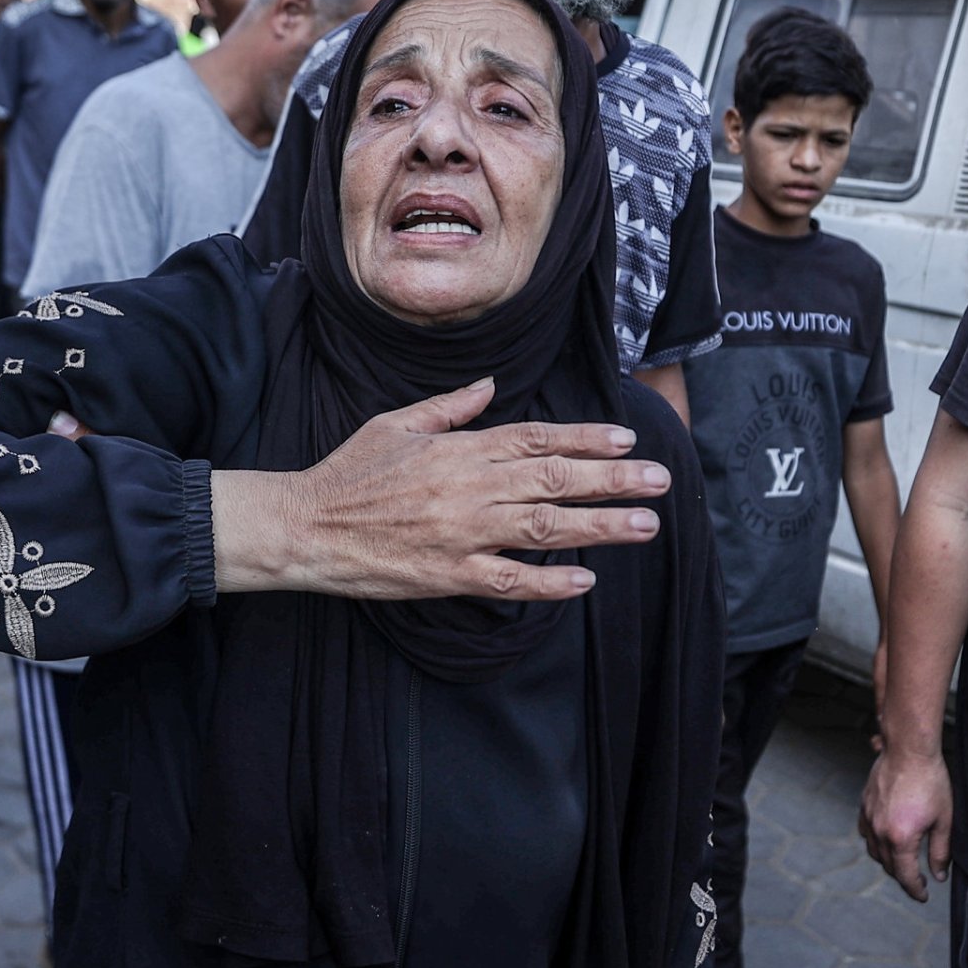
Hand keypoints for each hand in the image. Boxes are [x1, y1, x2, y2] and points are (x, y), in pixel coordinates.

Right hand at [210, 378, 665, 601]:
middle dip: (614, 479)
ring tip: (645, 525)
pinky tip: (586, 582)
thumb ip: (449, 407)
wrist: (307, 526)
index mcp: (460, 449)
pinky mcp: (448, 575)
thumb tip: (490, 385)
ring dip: (600, 526)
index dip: (586, 438)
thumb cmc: (349, 473)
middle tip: (661, 481)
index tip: (627, 439)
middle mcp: (470, 487)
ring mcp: (463, 533)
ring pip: (545, 527)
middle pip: (556, 479)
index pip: (537, 438)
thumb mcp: (397, 423)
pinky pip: (509, 580)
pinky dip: (550, 582)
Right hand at [858, 745, 951, 901]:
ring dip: (888, 861)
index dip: (916, 890)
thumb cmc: (930, 781)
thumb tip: (939, 875)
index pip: (906, 876)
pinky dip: (875, 842)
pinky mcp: (864, 806)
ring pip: (874, 852)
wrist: (909, 750)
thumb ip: (940, 852)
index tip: (923, 896)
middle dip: (904, 876)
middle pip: (889, 866)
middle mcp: (880, 832)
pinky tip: (885, 839)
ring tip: (903, 860)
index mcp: (901, 839)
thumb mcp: (944, 820)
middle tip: (918, 879)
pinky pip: (865, 833)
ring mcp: (869, 818)